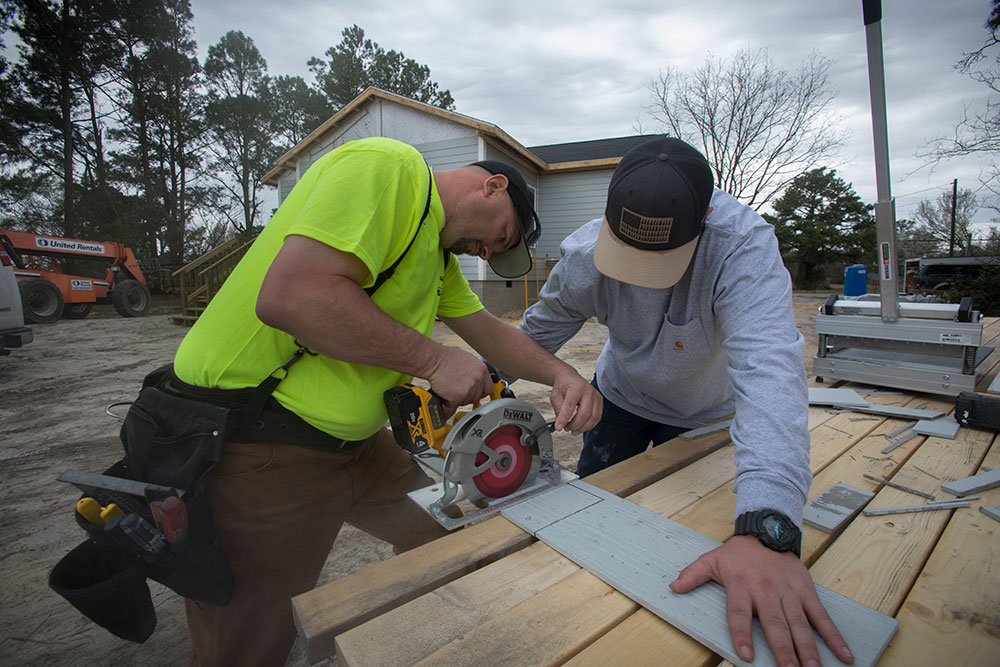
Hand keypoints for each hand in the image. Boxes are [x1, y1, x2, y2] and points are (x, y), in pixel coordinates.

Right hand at [425, 346, 493, 412]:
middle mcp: (478, 379)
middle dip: (467, 396)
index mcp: (482, 369)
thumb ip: (474, 372)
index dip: (479, 392)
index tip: (474, 393)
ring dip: (457, 400)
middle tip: (456, 390)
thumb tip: (476, 381)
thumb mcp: (467, 361)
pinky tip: (443, 399)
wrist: (434, 360)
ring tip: (449, 390)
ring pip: (466, 403)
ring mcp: (469, 388)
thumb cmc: (446, 359)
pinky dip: (446, 406)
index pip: (488, 388)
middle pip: (477, 397)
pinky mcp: (458, 396)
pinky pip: (453, 407)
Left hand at [548, 370, 601, 433]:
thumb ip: (558, 409)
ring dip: (582, 427)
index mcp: (576, 387)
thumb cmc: (563, 385)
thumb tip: (561, 424)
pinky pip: (597, 417)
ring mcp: (596, 396)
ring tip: (573, 429)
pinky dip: (589, 425)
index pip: (570, 405)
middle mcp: (589, 391)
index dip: (564, 418)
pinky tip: (581, 426)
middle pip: (584, 414)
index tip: (558, 427)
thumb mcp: (555, 396)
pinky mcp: (599, 401)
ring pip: (593, 418)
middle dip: (574, 425)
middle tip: (566, 428)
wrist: (570, 378)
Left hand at [669, 535, 853, 666]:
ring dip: (808, 649)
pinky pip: (821, 617)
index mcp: (742, 587)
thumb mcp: (712, 560)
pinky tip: (843, 654)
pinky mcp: (806, 592)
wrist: (768, 530)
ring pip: (800, 625)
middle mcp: (766, 592)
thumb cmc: (739, 552)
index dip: (742, 635)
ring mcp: (789, 593)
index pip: (740, 615)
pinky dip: (834, 636)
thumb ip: (693, 575)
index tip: (746, 655)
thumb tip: (673, 587)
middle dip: (783, 650)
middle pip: (775, 625)